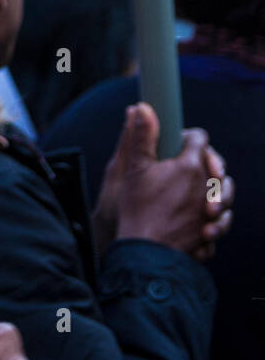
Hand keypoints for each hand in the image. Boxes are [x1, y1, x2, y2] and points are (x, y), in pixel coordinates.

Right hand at [94, 103, 232, 258]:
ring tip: (200, 192)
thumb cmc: (138, 208)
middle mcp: (208, 187)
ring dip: (216, 191)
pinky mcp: (212, 232)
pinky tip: (202, 219)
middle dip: (206, 163)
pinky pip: (221, 222)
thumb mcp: (134, 168)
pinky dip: (215, 219)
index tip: (176, 141)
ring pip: (226, 194)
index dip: (187, 136)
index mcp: (190, 166)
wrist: (147, 252)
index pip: (199, 139)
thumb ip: (141, 136)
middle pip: (217, 166)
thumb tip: (142, 107)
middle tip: (186, 166)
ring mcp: (213, 211)